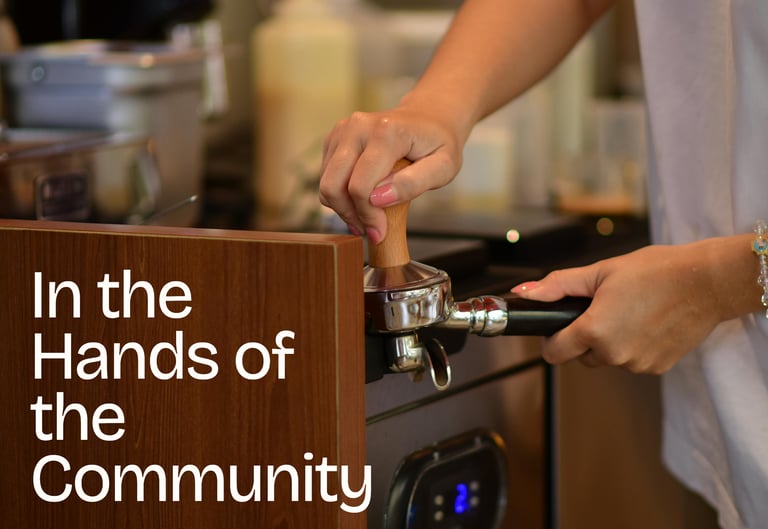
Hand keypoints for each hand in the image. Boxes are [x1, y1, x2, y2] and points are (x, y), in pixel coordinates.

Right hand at [319, 103, 464, 243]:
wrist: (429, 116)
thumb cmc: (438, 143)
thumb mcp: (444, 167)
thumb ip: (413, 184)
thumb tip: (378, 199)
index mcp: (386, 132)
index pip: (360, 186)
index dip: (367, 216)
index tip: (380, 232)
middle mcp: (358, 126)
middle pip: (333, 185)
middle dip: (349, 215)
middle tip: (369, 229)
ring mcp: (343, 130)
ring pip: (326, 183)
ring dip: (343, 208)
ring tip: (367, 217)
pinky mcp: (335, 138)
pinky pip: (326, 176)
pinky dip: (340, 195)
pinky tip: (361, 200)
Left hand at [510, 242, 743, 373]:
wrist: (706, 282)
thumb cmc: (657, 272)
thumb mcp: (600, 271)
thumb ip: (558, 286)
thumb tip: (526, 292)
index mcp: (594, 331)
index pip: (554, 353)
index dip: (552, 338)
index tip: (560, 326)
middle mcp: (614, 354)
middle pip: (581, 356)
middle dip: (584, 336)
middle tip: (602, 308)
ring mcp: (637, 364)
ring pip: (607, 359)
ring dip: (609, 342)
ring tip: (628, 311)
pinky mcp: (657, 368)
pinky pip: (632, 361)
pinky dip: (633, 346)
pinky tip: (646, 323)